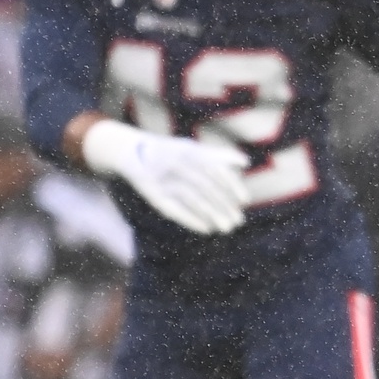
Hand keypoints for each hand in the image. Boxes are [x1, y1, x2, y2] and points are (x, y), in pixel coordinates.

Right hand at [80, 119, 249, 235]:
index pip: (217, 170)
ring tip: (226, 228)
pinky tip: (206, 230)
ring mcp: (164, 179)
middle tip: (238, 222)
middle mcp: (178, 164)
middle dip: (224, 206)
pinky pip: (174, 209)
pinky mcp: (153, 195)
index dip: (232, 186)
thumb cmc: (172, 152)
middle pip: (206, 188)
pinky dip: (191, 220)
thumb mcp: (194, 148)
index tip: (245, 201)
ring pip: (192, 199)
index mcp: (191, 152)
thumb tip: (245, 162)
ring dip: (211, 215)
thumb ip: (219, 155)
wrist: (133, 151)